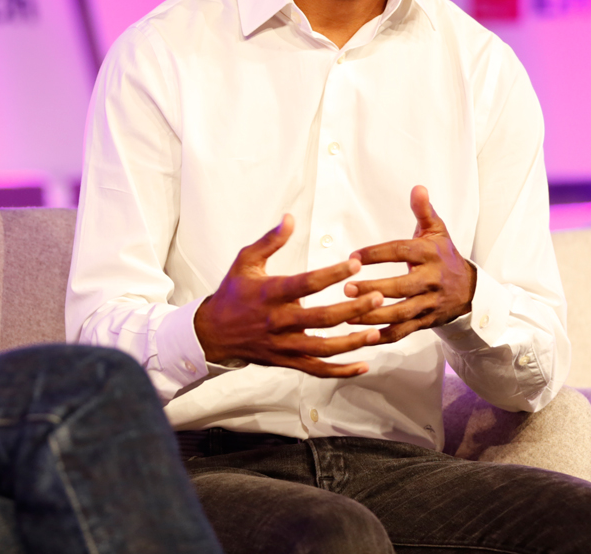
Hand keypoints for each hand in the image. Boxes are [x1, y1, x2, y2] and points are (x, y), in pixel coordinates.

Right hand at [194, 215, 384, 377]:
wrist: (212, 333)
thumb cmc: (233, 293)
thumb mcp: (246, 261)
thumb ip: (270, 241)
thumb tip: (290, 219)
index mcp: (270, 293)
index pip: (305, 283)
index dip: (331, 274)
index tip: (355, 265)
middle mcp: (278, 321)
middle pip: (321, 318)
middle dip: (352, 308)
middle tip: (378, 296)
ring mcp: (283, 345)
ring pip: (323, 349)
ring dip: (352, 342)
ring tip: (376, 331)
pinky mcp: (287, 361)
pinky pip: (317, 370)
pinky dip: (341, 370)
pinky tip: (363, 364)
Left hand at [344, 186, 476, 343]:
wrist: (469, 289)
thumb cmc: (443, 255)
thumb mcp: (437, 231)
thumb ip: (423, 211)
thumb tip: (418, 187)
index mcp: (430, 255)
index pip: (401, 252)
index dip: (377, 254)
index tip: (353, 256)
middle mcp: (432, 280)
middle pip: (402, 287)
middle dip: (374, 289)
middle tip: (346, 287)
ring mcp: (430, 304)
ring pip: (402, 313)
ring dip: (374, 316)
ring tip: (348, 313)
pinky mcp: (426, 322)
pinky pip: (404, 332)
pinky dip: (383, 336)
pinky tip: (361, 336)